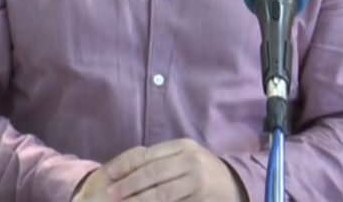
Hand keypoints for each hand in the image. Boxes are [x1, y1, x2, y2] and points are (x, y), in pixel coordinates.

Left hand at [105, 138, 246, 201]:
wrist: (231, 183)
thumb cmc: (199, 168)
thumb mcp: (184, 155)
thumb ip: (161, 159)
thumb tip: (126, 168)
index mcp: (183, 146)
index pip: (149, 154)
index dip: (128, 164)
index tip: (110, 174)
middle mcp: (190, 160)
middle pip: (153, 173)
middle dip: (129, 185)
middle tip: (112, 194)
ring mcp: (196, 181)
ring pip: (161, 193)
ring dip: (139, 200)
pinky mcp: (199, 198)